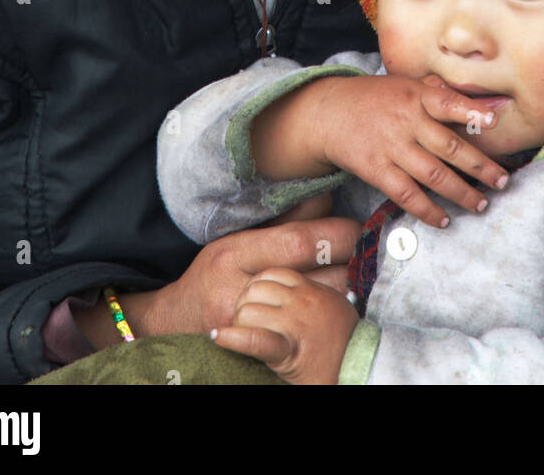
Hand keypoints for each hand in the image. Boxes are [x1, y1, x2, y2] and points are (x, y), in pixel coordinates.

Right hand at [110, 215, 362, 344]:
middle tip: (371, 254)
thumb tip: (327, 196)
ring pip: (317, 305)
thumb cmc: (213, 275)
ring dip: (347, 292)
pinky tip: (341, 309)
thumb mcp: (239, 239)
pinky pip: (307, 330)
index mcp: (236, 252)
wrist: (172, 324)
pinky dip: (329, 317)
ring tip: (362, 279)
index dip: (338, 234)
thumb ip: (284, 220)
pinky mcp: (257, 347)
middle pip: (314, 276)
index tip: (358, 229)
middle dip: (351, 264)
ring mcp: (249, 324)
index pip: (300, 241)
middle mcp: (241, 288)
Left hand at [210, 268, 358, 383]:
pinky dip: (233, 338)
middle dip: (244, 303)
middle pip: (256, 288)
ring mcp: (295, 324)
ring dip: (239, 322)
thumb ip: (311, 290)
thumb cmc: (344, 340)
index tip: (254, 299)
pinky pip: (255, 339)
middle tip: (245, 319)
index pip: (272, 273)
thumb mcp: (332, 304)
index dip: (257, 285)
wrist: (359, 369)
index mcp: (311, 288)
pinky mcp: (288, 351)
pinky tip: (220, 336)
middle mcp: (302, 301)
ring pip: (250, 310)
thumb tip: (291, 282)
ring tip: (240, 333)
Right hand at [306, 72, 509, 227]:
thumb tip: (479, 101)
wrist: (329, 113)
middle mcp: (406, 121)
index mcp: (415, 96)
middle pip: (449, 147)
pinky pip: (406, 194)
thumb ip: (438, 92)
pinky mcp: (376, 170)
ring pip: (433, 175)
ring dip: (461, 193)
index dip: (470, 112)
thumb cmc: (376, 98)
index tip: (492, 121)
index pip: (447, 102)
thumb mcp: (404, 84)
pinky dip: (427, 210)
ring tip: (481, 204)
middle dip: (481, 167)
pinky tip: (444, 219)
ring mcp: (391, 147)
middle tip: (503, 181)